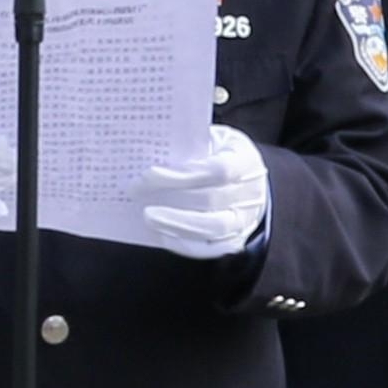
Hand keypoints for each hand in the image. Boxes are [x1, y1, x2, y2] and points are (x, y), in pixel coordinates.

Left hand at [131, 125, 271, 258]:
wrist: (247, 181)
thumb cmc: (221, 154)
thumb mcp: (212, 139)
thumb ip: (189, 145)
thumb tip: (151, 152)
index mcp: (246, 160)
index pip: (219, 170)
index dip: (185, 174)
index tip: (150, 173)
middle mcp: (251, 193)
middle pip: (211, 199)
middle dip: (171, 196)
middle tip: (136, 191)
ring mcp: (244, 220)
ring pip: (212, 227)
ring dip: (175, 222)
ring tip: (147, 216)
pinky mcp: (233, 240)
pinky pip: (208, 248)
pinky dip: (183, 242)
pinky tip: (161, 232)